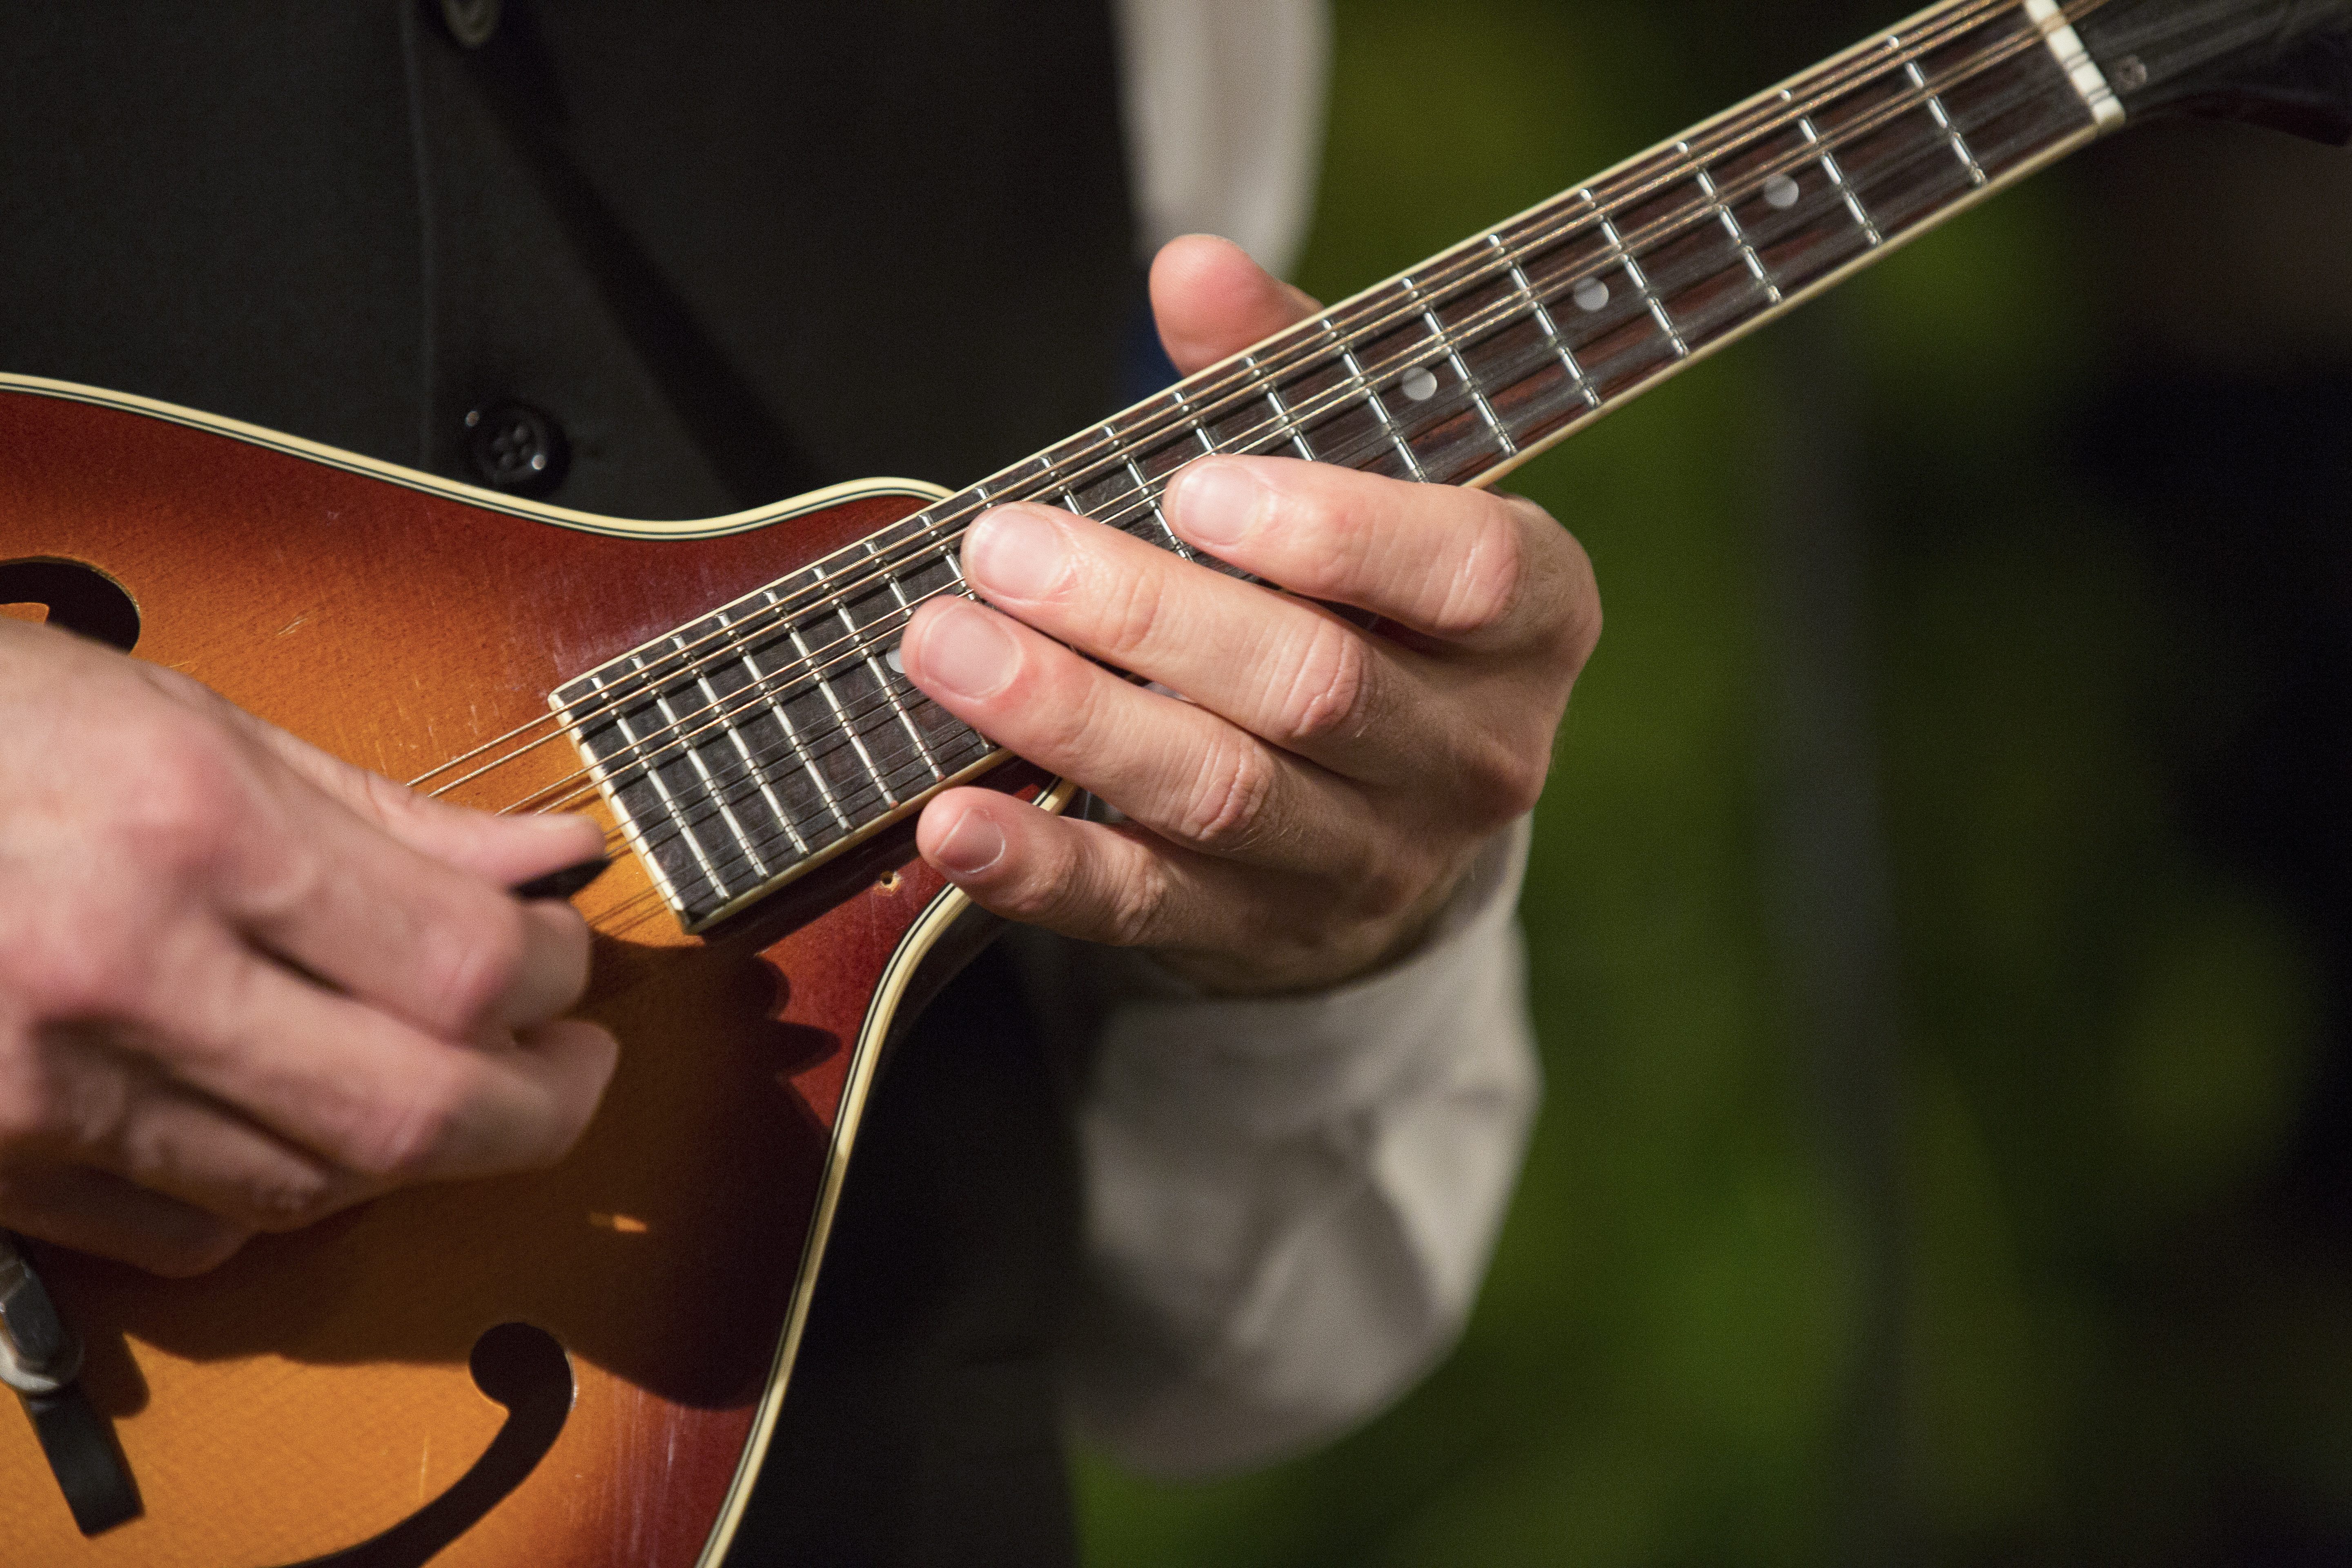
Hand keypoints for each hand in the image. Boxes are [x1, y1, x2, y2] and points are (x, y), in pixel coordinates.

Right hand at [0, 621, 617, 1274]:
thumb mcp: (186, 718)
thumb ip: (387, 813)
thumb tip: (547, 865)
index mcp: (185, 832)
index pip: (460, 967)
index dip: (556, 977)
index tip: (570, 958)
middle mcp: (122, 977)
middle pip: (417, 1114)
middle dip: (542, 1107)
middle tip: (576, 1065)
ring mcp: (44, 1094)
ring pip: (320, 1188)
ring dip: (425, 1147)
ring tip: (463, 1080)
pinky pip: (197, 1235)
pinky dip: (286, 1193)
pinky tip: (306, 1123)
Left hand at [901, 236, 1600, 993]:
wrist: (1390, 809)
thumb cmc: (1368, 596)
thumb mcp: (1363, 474)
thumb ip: (1285, 368)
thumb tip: (1191, 268)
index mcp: (1532, 615)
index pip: (1464, 573)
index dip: (1334, 532)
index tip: (1193, 487)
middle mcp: (1478, 753)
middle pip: (1312, 686)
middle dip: (1144, 614)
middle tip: (1002, 548)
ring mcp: (1376, 859)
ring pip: (1222, 795)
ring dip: (1071, 719)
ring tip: (945, 647)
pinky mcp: (1267, 933)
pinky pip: (1151, 908)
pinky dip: (1046, 866)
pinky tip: (954, 818)